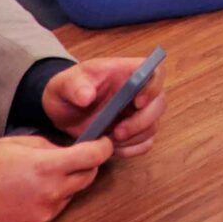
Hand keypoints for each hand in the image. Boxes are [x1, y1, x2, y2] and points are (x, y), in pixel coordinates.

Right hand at [0, 134, 112, 221]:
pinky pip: (54, 210)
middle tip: (73, 156)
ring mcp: (46, 214)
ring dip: (65, 183)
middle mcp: (52, 193)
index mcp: (46, 168)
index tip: (104, 142)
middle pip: (88, 177)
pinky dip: (49, 200)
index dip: (103, 147)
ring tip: (35, 177)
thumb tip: (64, 149)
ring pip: (71, 194)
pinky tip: (25, 195)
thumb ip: (44, 144)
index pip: (92, 157)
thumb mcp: (10, 144)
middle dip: (86, 164)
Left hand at [41, 58, 166, 157]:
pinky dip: (131, 149)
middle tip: (118, 132)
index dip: (153, 87)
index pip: (155, 72)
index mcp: (127, 72)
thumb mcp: (64, 84)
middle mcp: (139, 92)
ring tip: (109, 140)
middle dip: (143, 120)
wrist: (63, 111)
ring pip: (153, 126)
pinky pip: (144, 143)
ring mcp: (138, 113)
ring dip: (135, 137)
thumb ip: (74, 87)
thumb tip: (87, 96)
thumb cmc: (68, 90)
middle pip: (159, 103)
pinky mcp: (134, 132)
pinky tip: (112, 148)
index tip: (138, 102)